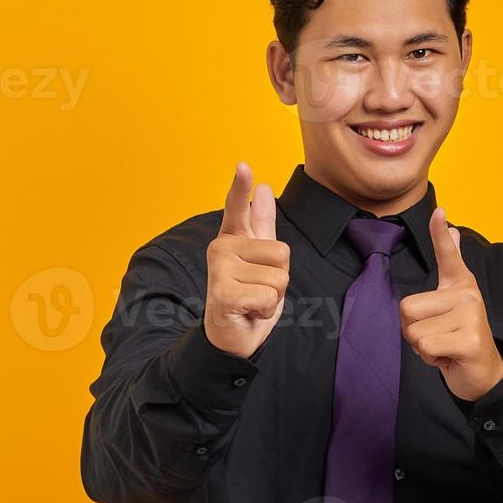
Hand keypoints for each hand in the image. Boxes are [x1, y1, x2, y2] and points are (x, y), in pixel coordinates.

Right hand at [203, 162, 289, 358]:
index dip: (241, 186)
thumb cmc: (248, 297)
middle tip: (257, 291)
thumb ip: (261, 225)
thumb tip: (264, 188)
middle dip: (280, 279)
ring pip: (279, 277)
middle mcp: (222, 249)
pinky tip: (248, 313)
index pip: (237, 207)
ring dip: (273, 297)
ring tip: (252, 302)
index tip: (244, 165)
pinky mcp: (223, 293)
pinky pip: (268, 295)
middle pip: (282, 252)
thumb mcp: (261, 260)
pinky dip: (265, 310)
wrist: (233, 337)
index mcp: (232, 238)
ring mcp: (220, 270)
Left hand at [400, 206, 502, 402]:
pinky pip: (425, 346)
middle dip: (412, 330)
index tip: (439, 212)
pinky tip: (448, 357)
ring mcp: (470, 317)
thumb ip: (449, 270)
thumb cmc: (459, 336)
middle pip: (407, 308)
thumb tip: (454, 231)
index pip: (448, 254)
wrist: (482, 372)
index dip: (439, 234)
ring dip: (422, 347)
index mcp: (460, 284)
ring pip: (414, 331)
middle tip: (436, 336)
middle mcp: (467, 295)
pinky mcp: (469, 341)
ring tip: (444, 346)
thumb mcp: (452, 302)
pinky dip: (430, 358)